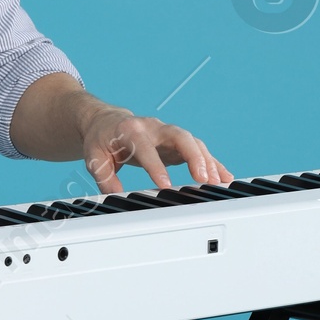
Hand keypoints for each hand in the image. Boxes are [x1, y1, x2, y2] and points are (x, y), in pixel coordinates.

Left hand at [78, 102, 232, 194]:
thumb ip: (105, 178)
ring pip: (193, 142)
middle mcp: (153, 128)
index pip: (146, 147)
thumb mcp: (95, 158)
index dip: (156, 166)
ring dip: (207, 162)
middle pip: (180, 136)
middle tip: (203, 178)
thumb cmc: (101, 140)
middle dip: (194, 156)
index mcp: (131, 130)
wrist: (106, 122)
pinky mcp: (177, 142)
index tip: (165, 186)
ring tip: (217, 182)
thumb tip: (115, 197)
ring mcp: (168, 133)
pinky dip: (212, 163)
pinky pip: (198, 150)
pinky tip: (224, 176)